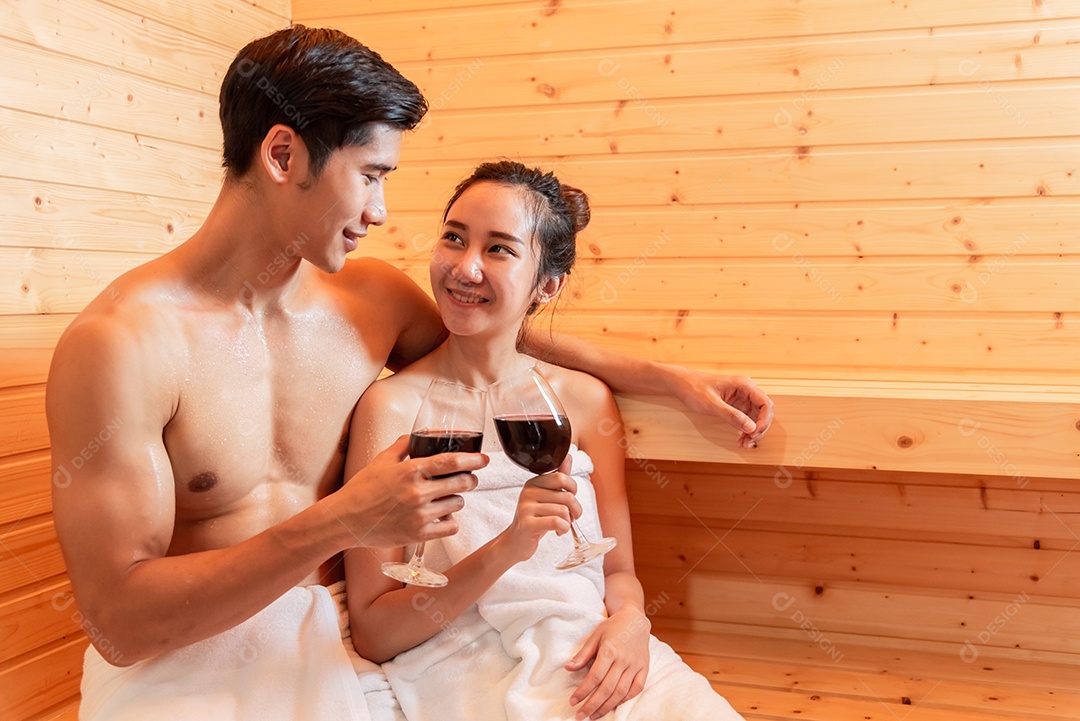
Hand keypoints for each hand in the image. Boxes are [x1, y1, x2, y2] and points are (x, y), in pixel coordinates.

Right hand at [333, 435, 485, 547]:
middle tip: (468, 480)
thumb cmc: (362, 489)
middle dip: (470, 480)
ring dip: (457, 500)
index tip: (484, 459)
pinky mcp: (418, 534)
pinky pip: (450, 526)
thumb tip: (422, 434)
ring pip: (458, 505)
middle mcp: (417, 492)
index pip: (451, 462)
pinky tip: (442, 516)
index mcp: (410, 470)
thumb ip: (404, 445)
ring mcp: (419, 515)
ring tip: (446, 499)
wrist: (345, 520)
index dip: (473, 459)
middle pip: (462, 484)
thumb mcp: (381, 460)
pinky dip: (450, 521)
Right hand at [497, 456, 580, 563]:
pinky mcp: (528, 524)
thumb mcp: (547, 497)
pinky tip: (558, 531)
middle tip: (570, 517)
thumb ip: (558, 478)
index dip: (573, 489)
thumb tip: (568, 457)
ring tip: (561, 525)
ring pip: (563, 510)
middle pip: (567, 495)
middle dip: (575, 510)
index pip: (562, 477)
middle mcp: (528, 492)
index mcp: (534, 482)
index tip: (569, 499)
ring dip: (568, 522)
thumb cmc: (534, 519)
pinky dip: (563, 529)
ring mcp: (526, 507)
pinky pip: (557, 522)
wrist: (515, 542)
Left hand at [565, 607, 650, 719]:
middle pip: (607, 688)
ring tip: (594, 715)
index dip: (583, 691)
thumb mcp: (595, 636)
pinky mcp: (644, 669)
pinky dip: (625, 699)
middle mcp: (624, 660)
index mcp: (610, 650)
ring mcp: (635, 665)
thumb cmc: (613, 627)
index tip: (573, 702)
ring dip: (606, 706)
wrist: (636, 620)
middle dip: (592, 705)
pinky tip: (613, 705)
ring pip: (621, 692)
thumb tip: (568, 668)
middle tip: (580, 716)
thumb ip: (583, 654)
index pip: (594, 676)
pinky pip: (636, 688)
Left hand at [672, 369, 773, 447]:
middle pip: (764, 413)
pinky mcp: (737, 407)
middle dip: (759, 429)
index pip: (765, 404)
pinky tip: (740, 439)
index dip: (764, 421)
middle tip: (748, 442)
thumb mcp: (711, 404)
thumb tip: (750, 427)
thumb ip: (731, 415)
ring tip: (743, 444)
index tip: (754, 433)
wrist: (682, 385)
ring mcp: (742, 399)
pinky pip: (747, 420)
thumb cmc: (694, 389)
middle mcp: (746, 391)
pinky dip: (746, 431)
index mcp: (744, 385)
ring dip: (753, 432)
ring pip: (757, 418)